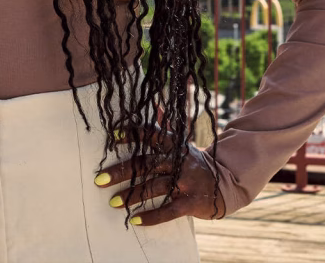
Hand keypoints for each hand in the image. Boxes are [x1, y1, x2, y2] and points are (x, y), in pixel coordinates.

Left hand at [94, 130, 219, 225]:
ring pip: (153, 187)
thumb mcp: (181, 143)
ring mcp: (185, 182)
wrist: (225, 183)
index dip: (133, 134)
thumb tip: (153, 104)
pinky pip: (168, 211)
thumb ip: (165, 127)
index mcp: (174, 144)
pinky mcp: (190, 202)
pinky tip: (134, 221)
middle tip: (99, 179)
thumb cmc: (193, 162)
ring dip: (131, 195)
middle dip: (121, 172)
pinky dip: (151, 217)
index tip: (113, 137)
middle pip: (145, 163)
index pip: (151, 135)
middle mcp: (178, 160)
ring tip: (113, 202)